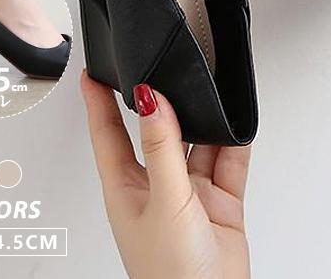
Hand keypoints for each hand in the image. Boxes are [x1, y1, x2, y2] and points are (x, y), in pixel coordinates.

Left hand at [81, 71, 251, 278]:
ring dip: (206, 123)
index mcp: (126, 189)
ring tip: (210, 97)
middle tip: (170, 72)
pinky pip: (230, 162)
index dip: (100, 103)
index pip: (108, 135)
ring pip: (198, 144)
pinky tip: (236, 127)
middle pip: (160, 133)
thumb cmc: (169, 276)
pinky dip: (235, 143)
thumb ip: (162, 149)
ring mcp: (190, 194)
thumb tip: (152, 101)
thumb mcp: (164, 202)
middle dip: (166, 106)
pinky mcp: (220, 202)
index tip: (94, 74)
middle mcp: (157, 187)